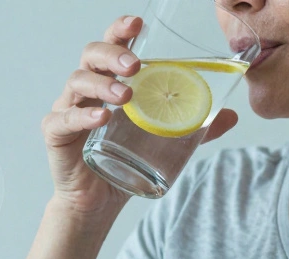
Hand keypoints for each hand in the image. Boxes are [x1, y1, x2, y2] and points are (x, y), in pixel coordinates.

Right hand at [41, 14, 238, 217]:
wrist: (98, 202)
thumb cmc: (126, 162)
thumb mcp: (166, 142)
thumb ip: (195, 128)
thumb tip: (232, 116)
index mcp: (110, 81)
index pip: (112, 46)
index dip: (121, 31)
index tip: (138, 25)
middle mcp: (86, 89)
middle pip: (91, 55)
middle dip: (113, 55)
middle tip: (136, 66)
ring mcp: (67, 108)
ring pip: (77, 81)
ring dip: (103, 84)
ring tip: (126, 96)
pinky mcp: (55, 134)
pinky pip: (63, 118)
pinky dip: (82, 115)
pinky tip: (101, 117)